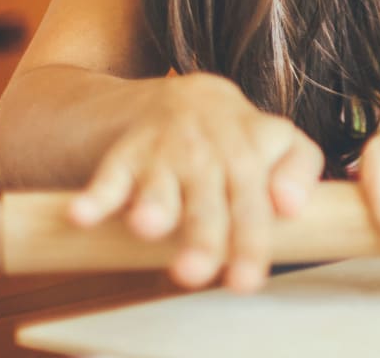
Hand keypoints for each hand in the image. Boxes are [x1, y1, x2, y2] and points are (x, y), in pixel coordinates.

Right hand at [68, 73, 323, 291]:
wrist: (182, 98)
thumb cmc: (240, 140)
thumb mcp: (281, 143)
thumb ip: (299, 170)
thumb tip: (292, 208)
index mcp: (254, 148)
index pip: (257, 195)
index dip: (252, 238)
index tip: (246, 280)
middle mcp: (210, 151)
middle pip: (208, 197)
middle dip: (202, 235)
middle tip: (194, 273)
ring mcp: (165, 152)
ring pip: (159, 184)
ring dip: (153, 205)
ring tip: (147, 226)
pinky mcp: (125, 156)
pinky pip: (108, 176)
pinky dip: (94, 197)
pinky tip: (81, 215)